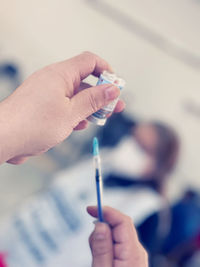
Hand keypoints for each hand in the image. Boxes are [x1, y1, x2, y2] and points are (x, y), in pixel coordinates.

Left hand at [0, 52, 123, 163]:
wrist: (4, 138)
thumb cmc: (31, 124)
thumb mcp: (71, 113)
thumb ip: (94, 100)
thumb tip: (112, 89)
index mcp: (60, 74)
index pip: (90, 61)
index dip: (106, 71)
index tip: (115, 85)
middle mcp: (54, 81)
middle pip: (85, 81)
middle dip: (101, 95)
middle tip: (114, 106)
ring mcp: (48, 94)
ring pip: (75, 96)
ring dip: (89, 107)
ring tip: (99, 118)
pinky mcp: (43, 106)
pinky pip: (64, 106)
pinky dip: (75, 113)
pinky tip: (80, 124)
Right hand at [87, 206, 147, 266]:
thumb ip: (102, 248)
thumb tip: (100, 224)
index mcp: (132, 252)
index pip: (122, 220)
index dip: (106, 211)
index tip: (90, 209)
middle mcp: (137, 251)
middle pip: (119, 226)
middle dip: (102, 227)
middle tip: (91, 245)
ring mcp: (135, 255)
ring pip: (117, 235)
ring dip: (103, 239)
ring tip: (97, 260)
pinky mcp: (131, 259)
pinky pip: (118, 244)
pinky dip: (107, 246)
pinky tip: (102, 260)